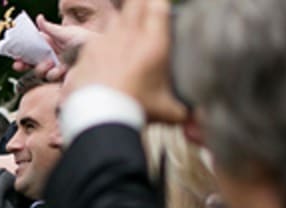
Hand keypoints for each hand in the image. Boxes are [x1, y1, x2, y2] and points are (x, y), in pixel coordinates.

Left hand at [67, 0, 186, 123]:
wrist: (99, 118)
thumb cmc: (135, 111)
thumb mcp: (166, 111)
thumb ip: (184, 110)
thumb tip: (197, 118)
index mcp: (154, 43)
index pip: (159, 6)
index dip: (159, 3)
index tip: (160, 6)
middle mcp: (130, 35)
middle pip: (136, 3)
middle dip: (141, 3)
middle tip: (145, 8)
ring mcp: (106, 40)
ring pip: (117, 18)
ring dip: (123, 22)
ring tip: (127, 36)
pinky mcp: (88, 50)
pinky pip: (98, 38)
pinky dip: (103, 43)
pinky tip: (106, 54)